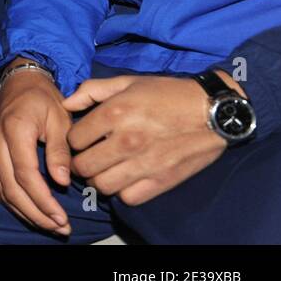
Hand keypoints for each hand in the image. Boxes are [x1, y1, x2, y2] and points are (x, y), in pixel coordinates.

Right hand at [0, 61, 74, 235]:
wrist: (19, 81)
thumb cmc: (43, 97)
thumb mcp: (59, 118)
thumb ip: (60, 150)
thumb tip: (61, 181)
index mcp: (15, 130)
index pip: (25, 174)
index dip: (43, 199)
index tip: (62, 216)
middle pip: (11, 188)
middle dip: (36, 213)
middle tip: (59, 227)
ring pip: (3, 190)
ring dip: (26, 212)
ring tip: (50, 225)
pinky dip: (15, 203)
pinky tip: (32, 213)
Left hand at [63, 75, 227, 205]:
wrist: (213, 112)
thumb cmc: (167, 94)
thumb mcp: (127, 82)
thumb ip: (92, 90)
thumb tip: (67, 104)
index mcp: (114, 113)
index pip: (74, 140)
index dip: (73, 140)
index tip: (81, 139)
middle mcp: (126, 140)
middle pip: (83, 167)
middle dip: (80, 163)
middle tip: (87, 158)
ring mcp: (144, 163)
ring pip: (102, 186)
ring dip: (98, 180)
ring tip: (104, 170)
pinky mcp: (162, 180)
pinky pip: (128, 198)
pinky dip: (122, 192)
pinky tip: (125, 179)